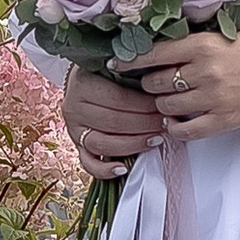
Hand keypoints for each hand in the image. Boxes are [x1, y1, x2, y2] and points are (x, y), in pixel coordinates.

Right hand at [63, 62, 163, 177]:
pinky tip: (122, 169)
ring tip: (155, 141)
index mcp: (83, 83)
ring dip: (132, 145)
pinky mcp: (77, 146)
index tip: (164, 108)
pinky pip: (88, 163)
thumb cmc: (106, 74)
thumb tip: (163, 92)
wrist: (84, 81)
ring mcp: (74, 129)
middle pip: (112, 122)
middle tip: (165, 124)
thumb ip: (133, 78)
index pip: (118, 99)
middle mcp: (74, 107)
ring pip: (102, 144)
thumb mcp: (117, 68)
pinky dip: (104, 170)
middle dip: (144, 125)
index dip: (144, 106)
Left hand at [132, 29, 239, 139]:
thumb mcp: (222, 37)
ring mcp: (213, 98)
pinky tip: (176, 121)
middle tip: (155, 83)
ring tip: (170, 100)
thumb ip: (191, 46)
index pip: (153, 54)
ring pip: (166, 107)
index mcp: (202, 45)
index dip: (130, 61)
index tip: (117, 64)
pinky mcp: (222, 120)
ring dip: (162, 104)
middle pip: (155, 83)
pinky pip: (185, 130)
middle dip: (150, 84)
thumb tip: (156, 54)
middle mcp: (204, 71)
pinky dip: (175, 128)